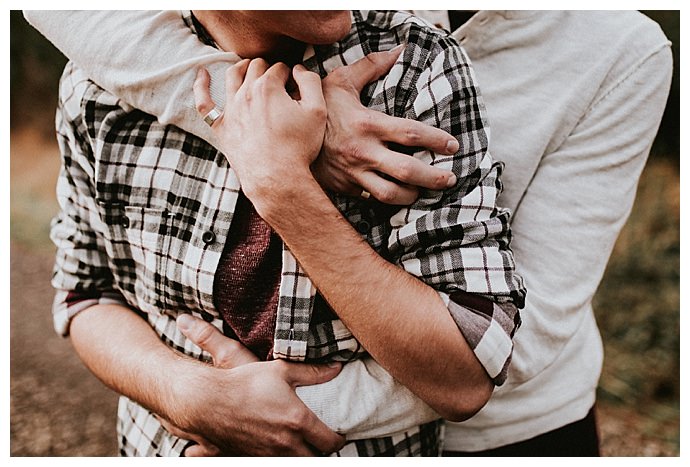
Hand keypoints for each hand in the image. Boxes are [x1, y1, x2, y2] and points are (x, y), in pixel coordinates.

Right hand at [164, 315, 345, 455]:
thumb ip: (313, 372)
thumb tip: (336, 368)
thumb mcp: (282, 371)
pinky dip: (280, 456)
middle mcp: (286, 443)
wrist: (207, 401)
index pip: (330, 442)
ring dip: (302, 454)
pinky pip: (274, 462)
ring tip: (303, 443)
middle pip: (315, 459)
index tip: (339, 433)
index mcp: (298, 421)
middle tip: (323, 440)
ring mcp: (268, 454)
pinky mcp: (252, 457)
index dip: (339, 439)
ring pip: (296, 463)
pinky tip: (279, 446)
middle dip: (322, 451)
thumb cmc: (245, 382)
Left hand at [194, 59, 325, 202]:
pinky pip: (205, 103)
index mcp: (268, 86)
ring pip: (233, 75)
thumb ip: (310, 81)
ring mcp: (231, 109)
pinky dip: (201, 85)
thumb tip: (298, 68)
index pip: (280, 67)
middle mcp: (246, 93)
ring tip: (250, 69)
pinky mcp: (221, 127)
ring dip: (243, 67)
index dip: (290, 74)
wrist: (276, 179)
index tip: (296, 86)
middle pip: (256, 67)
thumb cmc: (298, 147)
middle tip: (278, 80)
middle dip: (269, 68)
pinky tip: (202, 74)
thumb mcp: (317, 111)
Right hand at [313, 45, 458, 204]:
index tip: (452, 145)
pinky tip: (399, 198)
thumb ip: (371, 66)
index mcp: (367, 124)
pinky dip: (388, 202)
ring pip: (391, 194)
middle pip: (407, 170)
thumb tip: (398, 51)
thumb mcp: (340, 81)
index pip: (410, 133)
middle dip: (433, 177)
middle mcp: (364, 151)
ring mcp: (354, 173)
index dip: (436, 140)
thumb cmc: (318, 108)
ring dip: (413, 196)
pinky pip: (371, 200)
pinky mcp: (346, 187)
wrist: (285, 137)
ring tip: (424, 192)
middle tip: (449, 179)